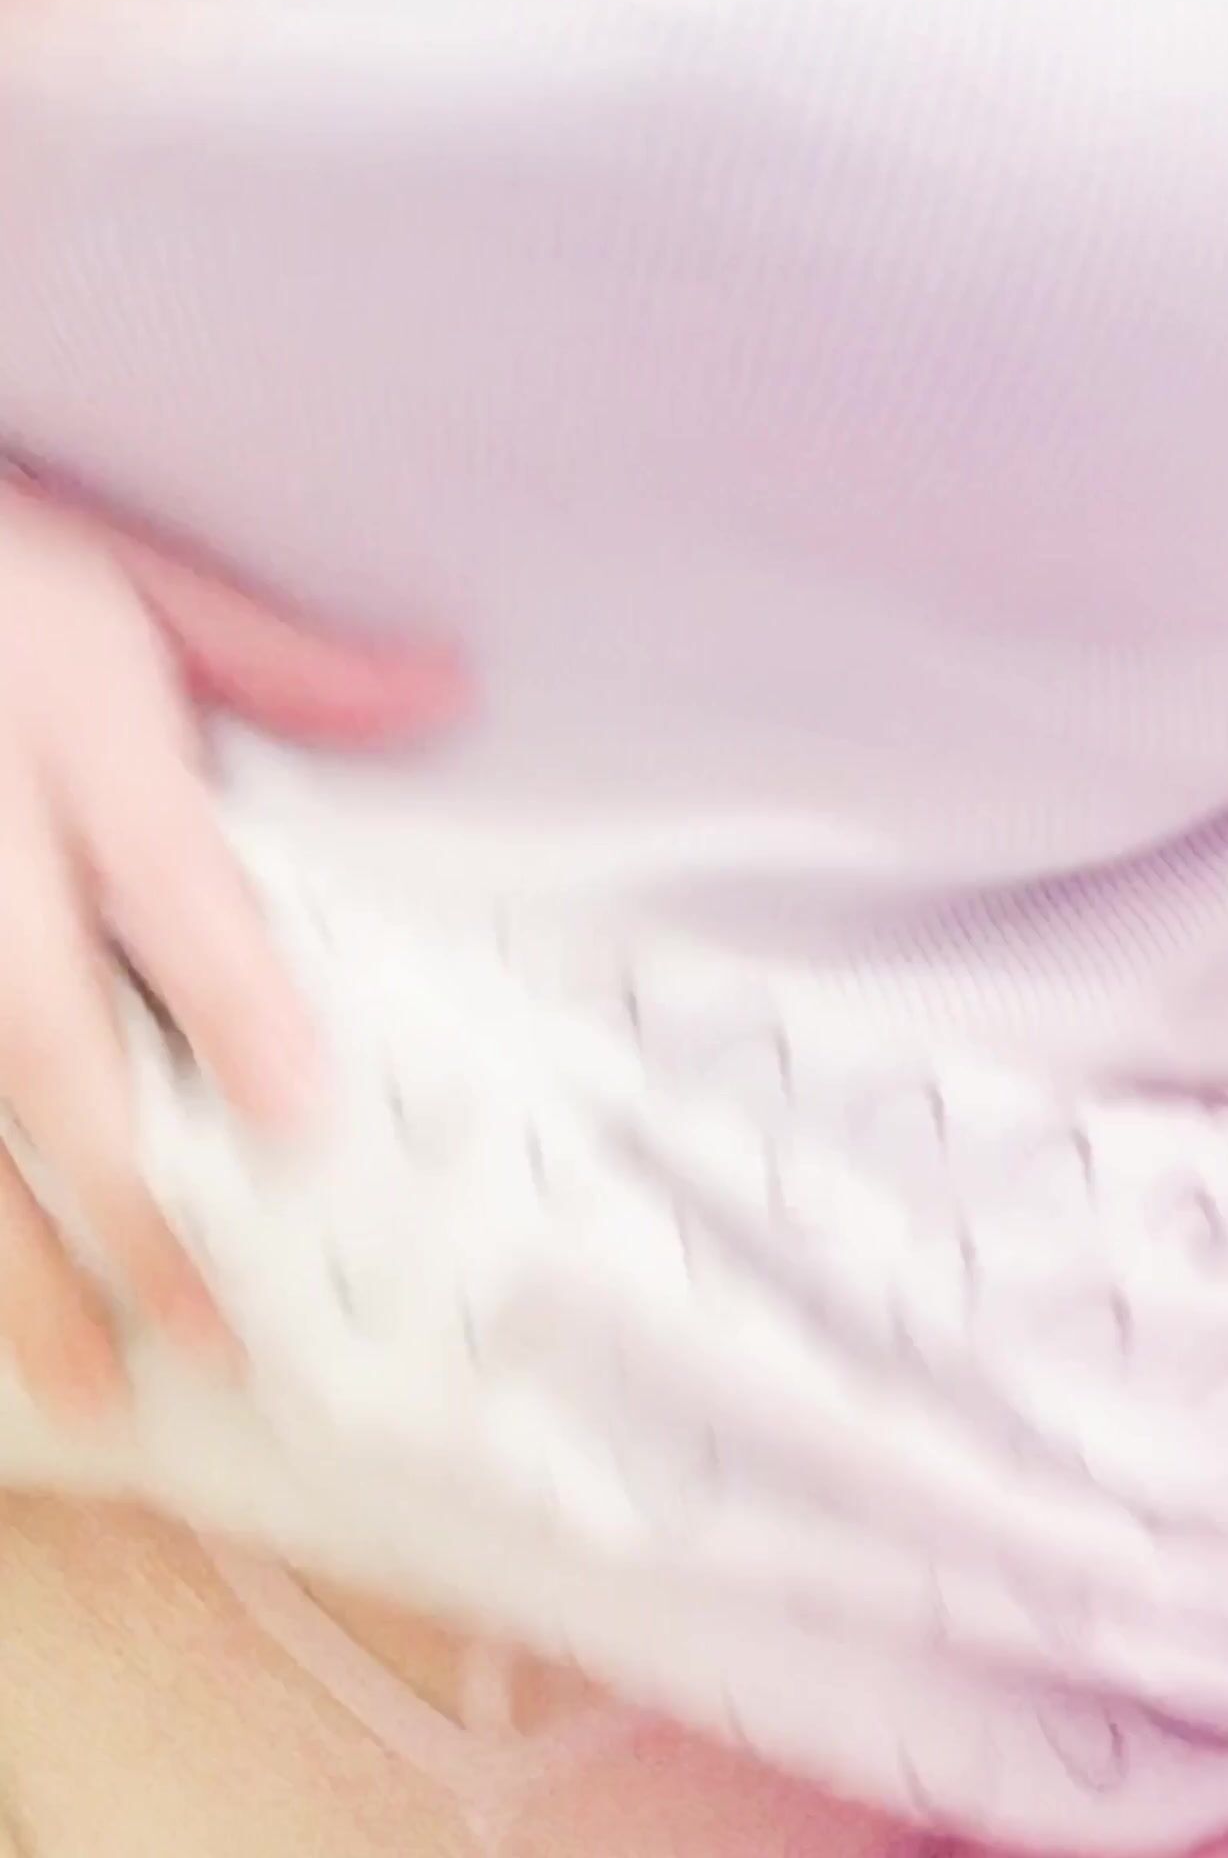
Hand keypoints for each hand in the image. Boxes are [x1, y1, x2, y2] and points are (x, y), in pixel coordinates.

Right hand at [0, 474, 464, 1417]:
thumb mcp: (137, 574)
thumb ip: (283, 659)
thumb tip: (449, 692)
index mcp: (72, 727)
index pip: (166, 884)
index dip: (230, 1004)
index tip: (301, 1118)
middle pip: (47, 1038)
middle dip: (129, 1199)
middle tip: (218, 1335)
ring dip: (20, 1261)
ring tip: (93, 1389)